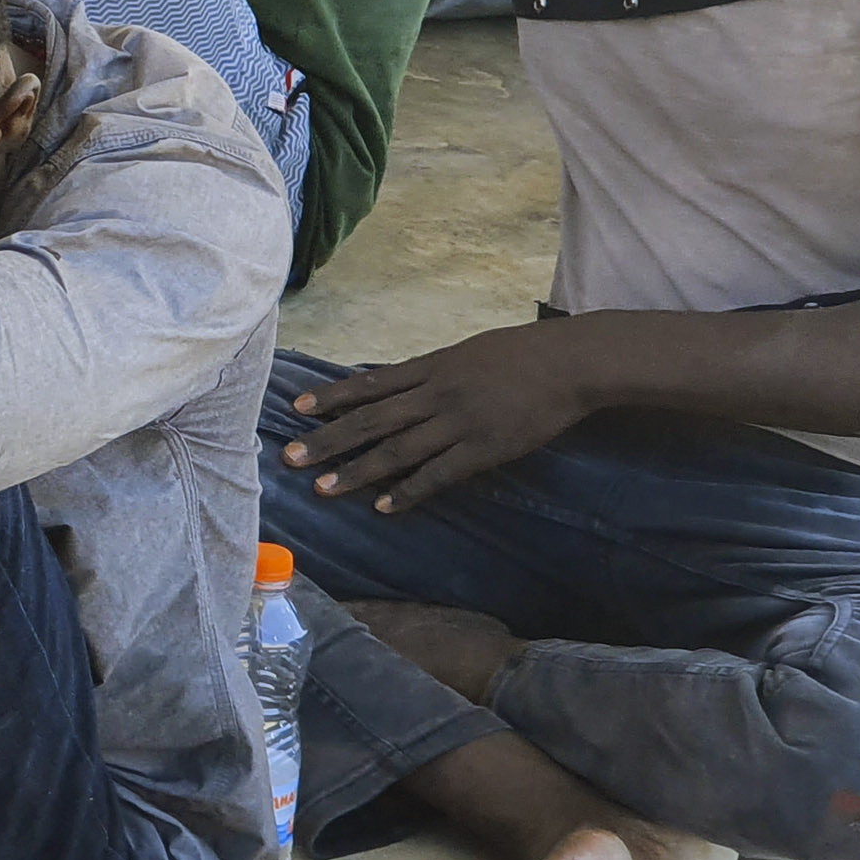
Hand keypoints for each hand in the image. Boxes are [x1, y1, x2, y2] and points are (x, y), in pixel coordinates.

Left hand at [274, 330, 589, 511]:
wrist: (569, 364)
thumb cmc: (521, 355)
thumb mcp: (467, 353)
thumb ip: (432, 371)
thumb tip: (398, 384)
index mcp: (431, 367)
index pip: (370, 384)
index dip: (332, 398)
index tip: (296, 409)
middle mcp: (436, 394)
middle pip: (372, 419)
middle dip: (328, 440)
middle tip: (290, 458)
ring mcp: (458, 422)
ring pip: (397, 450)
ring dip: (357, 471)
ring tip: (324, 488)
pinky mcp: (484, 449)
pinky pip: (439, 474)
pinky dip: (409, 491)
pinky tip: (384, 506)